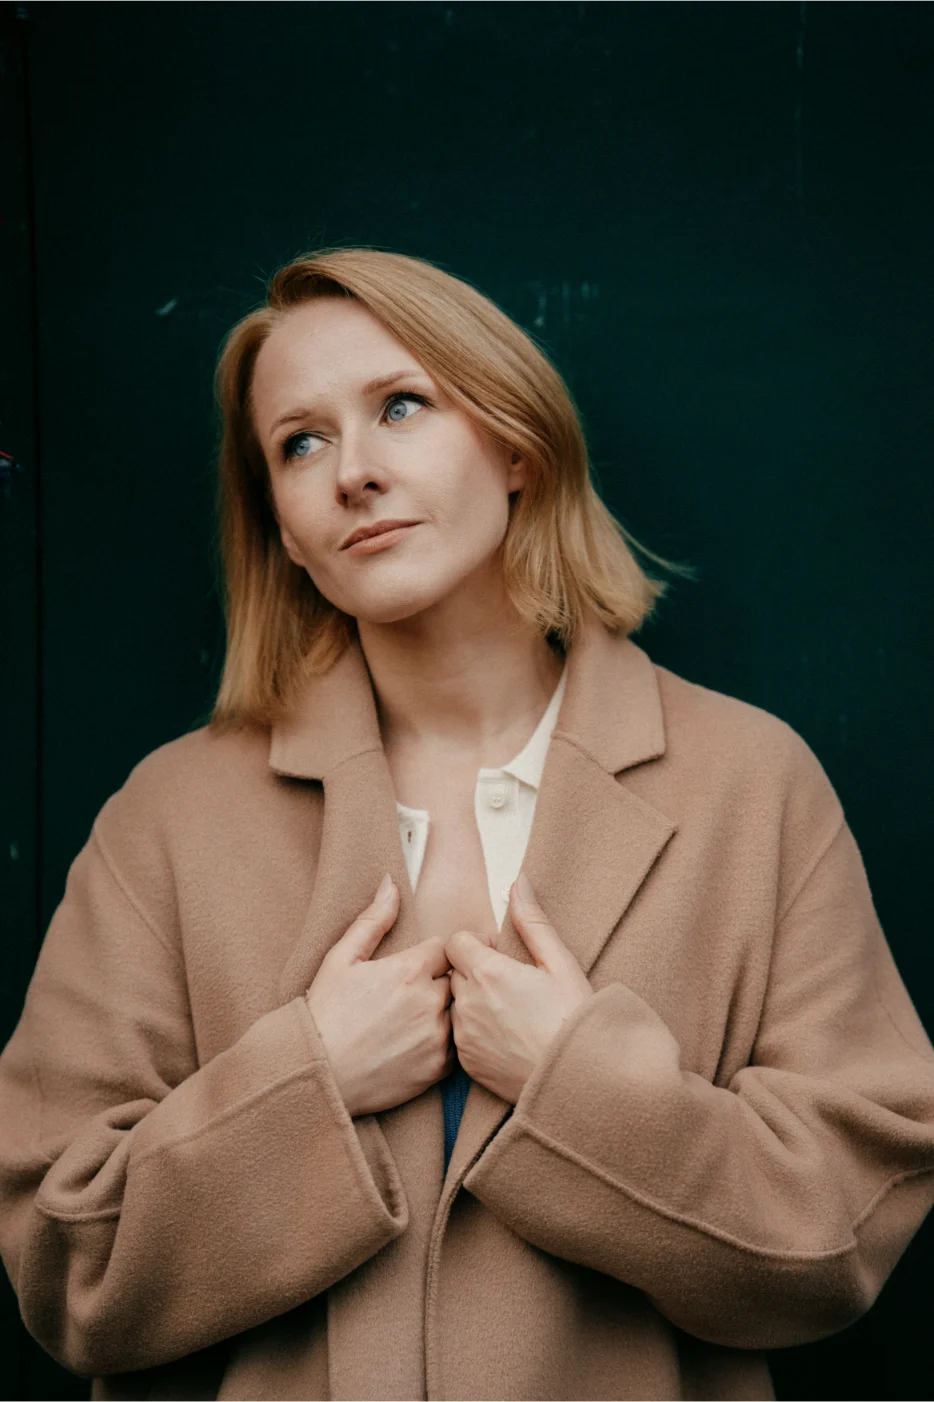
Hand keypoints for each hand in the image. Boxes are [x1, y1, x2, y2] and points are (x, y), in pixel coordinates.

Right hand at [305, 874, 455, 1117]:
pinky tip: (417, 1044)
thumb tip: (391, 883)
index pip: (446, 947)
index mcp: (410, 969)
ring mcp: (437, 1036)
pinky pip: (457, 1046)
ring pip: (459, 1012)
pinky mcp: (438, 1068)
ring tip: (414, 1022)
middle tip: (414, 996)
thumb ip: (373, 920)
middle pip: (457, 979)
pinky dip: (444, 1043)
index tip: (416, 967)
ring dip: (445, 1012)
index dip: (432, 955)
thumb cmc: (325, 1013)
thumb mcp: (341, 959)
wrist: (316, 1073)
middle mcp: (430, 1001)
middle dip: (441, 982)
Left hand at [445, 871, 593, 1105]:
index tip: (500, 956)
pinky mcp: (466, 1064)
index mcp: (488, 971)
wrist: (579, 1080)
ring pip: (456, 1005)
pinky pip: (460, 1037)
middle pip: (454, 973)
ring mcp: (464, 1035)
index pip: (455, 942)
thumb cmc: (575, 1019)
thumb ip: (532, 921)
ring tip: (509, 1014)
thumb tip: (517, 882)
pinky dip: (475, 1033)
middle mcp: (467, 1002)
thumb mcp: (560, 963)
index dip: (477, 945)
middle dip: (474, 973)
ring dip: (473, 1003)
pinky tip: (506, 1039)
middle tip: (509, 985)